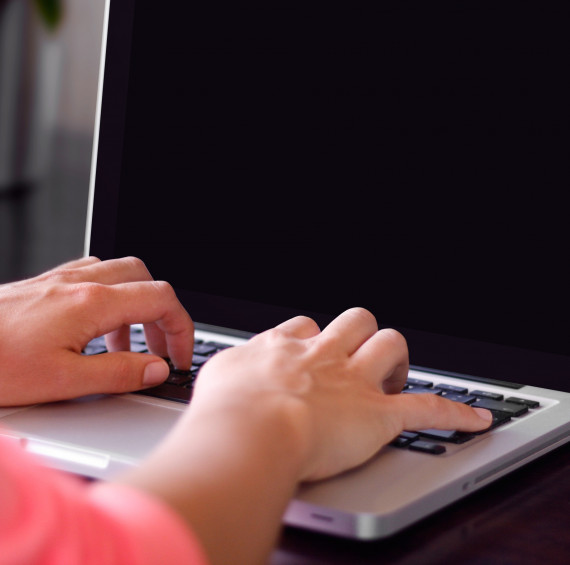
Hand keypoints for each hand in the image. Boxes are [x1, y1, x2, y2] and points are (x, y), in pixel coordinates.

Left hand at [0, 257, 192, 405]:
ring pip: (119, 273)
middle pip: (145, 278)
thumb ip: (118, 373)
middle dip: (162, 313)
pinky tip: (94, 328)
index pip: (160, 300)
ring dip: (135, 305)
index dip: (182, 329)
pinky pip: (92, 276)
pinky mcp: (44, 285)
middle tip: (159, 349)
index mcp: (92, 303)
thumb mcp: (62, 382)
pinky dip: (109, 298)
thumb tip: (156, 369)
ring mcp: (60, 279)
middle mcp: (79, 282)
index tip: (179, 357)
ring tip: (126, 346)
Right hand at [192, 307, 491, 479]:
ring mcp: (353, 381)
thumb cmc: (225, 410)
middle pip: (354, 321)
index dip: (314, 338)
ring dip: (396, 359)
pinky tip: (474, 418)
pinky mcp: (379, 414)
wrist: (250, 429)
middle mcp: (323, 355)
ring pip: (390, 344)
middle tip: (357, 357)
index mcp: (285, 346)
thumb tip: (226, 374)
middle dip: (360, 334)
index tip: (313, 353)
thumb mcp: (216, 378)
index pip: (306, 326)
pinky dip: (454, 413)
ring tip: (395, 375)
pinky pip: (428, 408)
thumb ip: (228, 371)